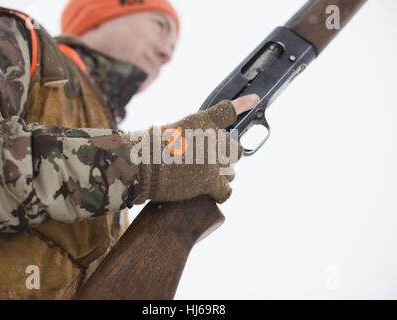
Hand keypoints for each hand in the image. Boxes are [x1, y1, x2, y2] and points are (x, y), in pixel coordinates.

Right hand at [123, 94, 260, 204]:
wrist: (142, 163)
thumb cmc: (151, 147)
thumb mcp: (171, 130)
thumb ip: (192, 135)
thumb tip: (209, 143)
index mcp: (203, 121)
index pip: (228, 110)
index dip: (243, 104)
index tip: (254, 99)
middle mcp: (212, 137)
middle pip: (235, 149)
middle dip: (227, 156)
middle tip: (211, 162)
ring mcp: (212, 159)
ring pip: (231, 171)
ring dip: (221, 176)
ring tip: (202, 177)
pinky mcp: (209, 180)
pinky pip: (226, 190)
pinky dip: (221, 192)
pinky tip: (212, 191)